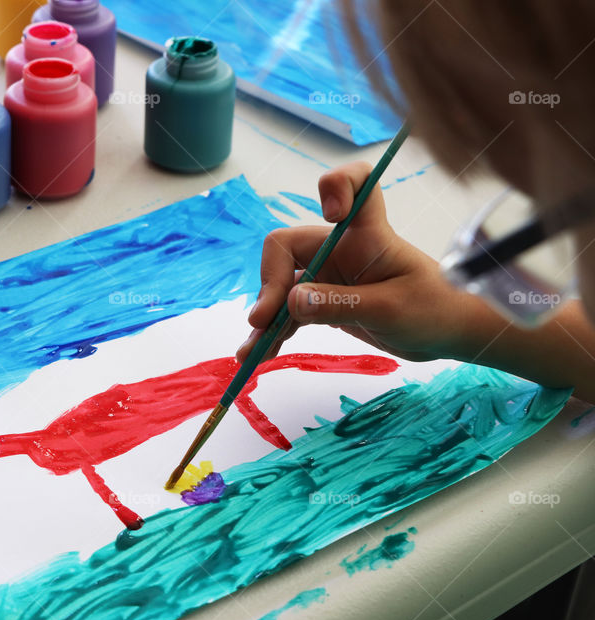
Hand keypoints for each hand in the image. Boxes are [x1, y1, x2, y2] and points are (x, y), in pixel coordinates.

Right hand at [237, 161, 479, 362]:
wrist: (447, 335)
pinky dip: (274, 332)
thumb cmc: (433, 310)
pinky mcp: (324, 302)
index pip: (354, 185)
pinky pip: (290, 312)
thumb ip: (341, 303)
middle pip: (287, 249)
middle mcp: (340, 249)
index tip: (330, 214)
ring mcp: (329, 276)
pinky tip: (260, 353)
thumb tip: (290, 301)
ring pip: (282, 287)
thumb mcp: (390, 310)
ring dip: (266, 316)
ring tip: (252, 351)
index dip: (336, 187)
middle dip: (270, 283)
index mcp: (366, 235)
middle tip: (264, 320)